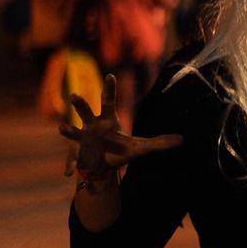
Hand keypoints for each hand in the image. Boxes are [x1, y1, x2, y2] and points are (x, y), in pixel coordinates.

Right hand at [59, 74, 181, 177]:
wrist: (103, 166)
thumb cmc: (121, 150)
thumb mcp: (141, 147)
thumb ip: (160, 143)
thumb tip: (183, 140)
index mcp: (107, 119)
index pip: (108, 101)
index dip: (110, 89)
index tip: (111, 75)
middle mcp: (92, 126)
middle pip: (86, 112)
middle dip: (80, 105)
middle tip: (75, 95)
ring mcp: (82, 140)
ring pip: (73, 132)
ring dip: (68, 130)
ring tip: (63, 127)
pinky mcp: (77, 155)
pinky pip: (73, 159)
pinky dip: (71, 165)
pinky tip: (69, 173)